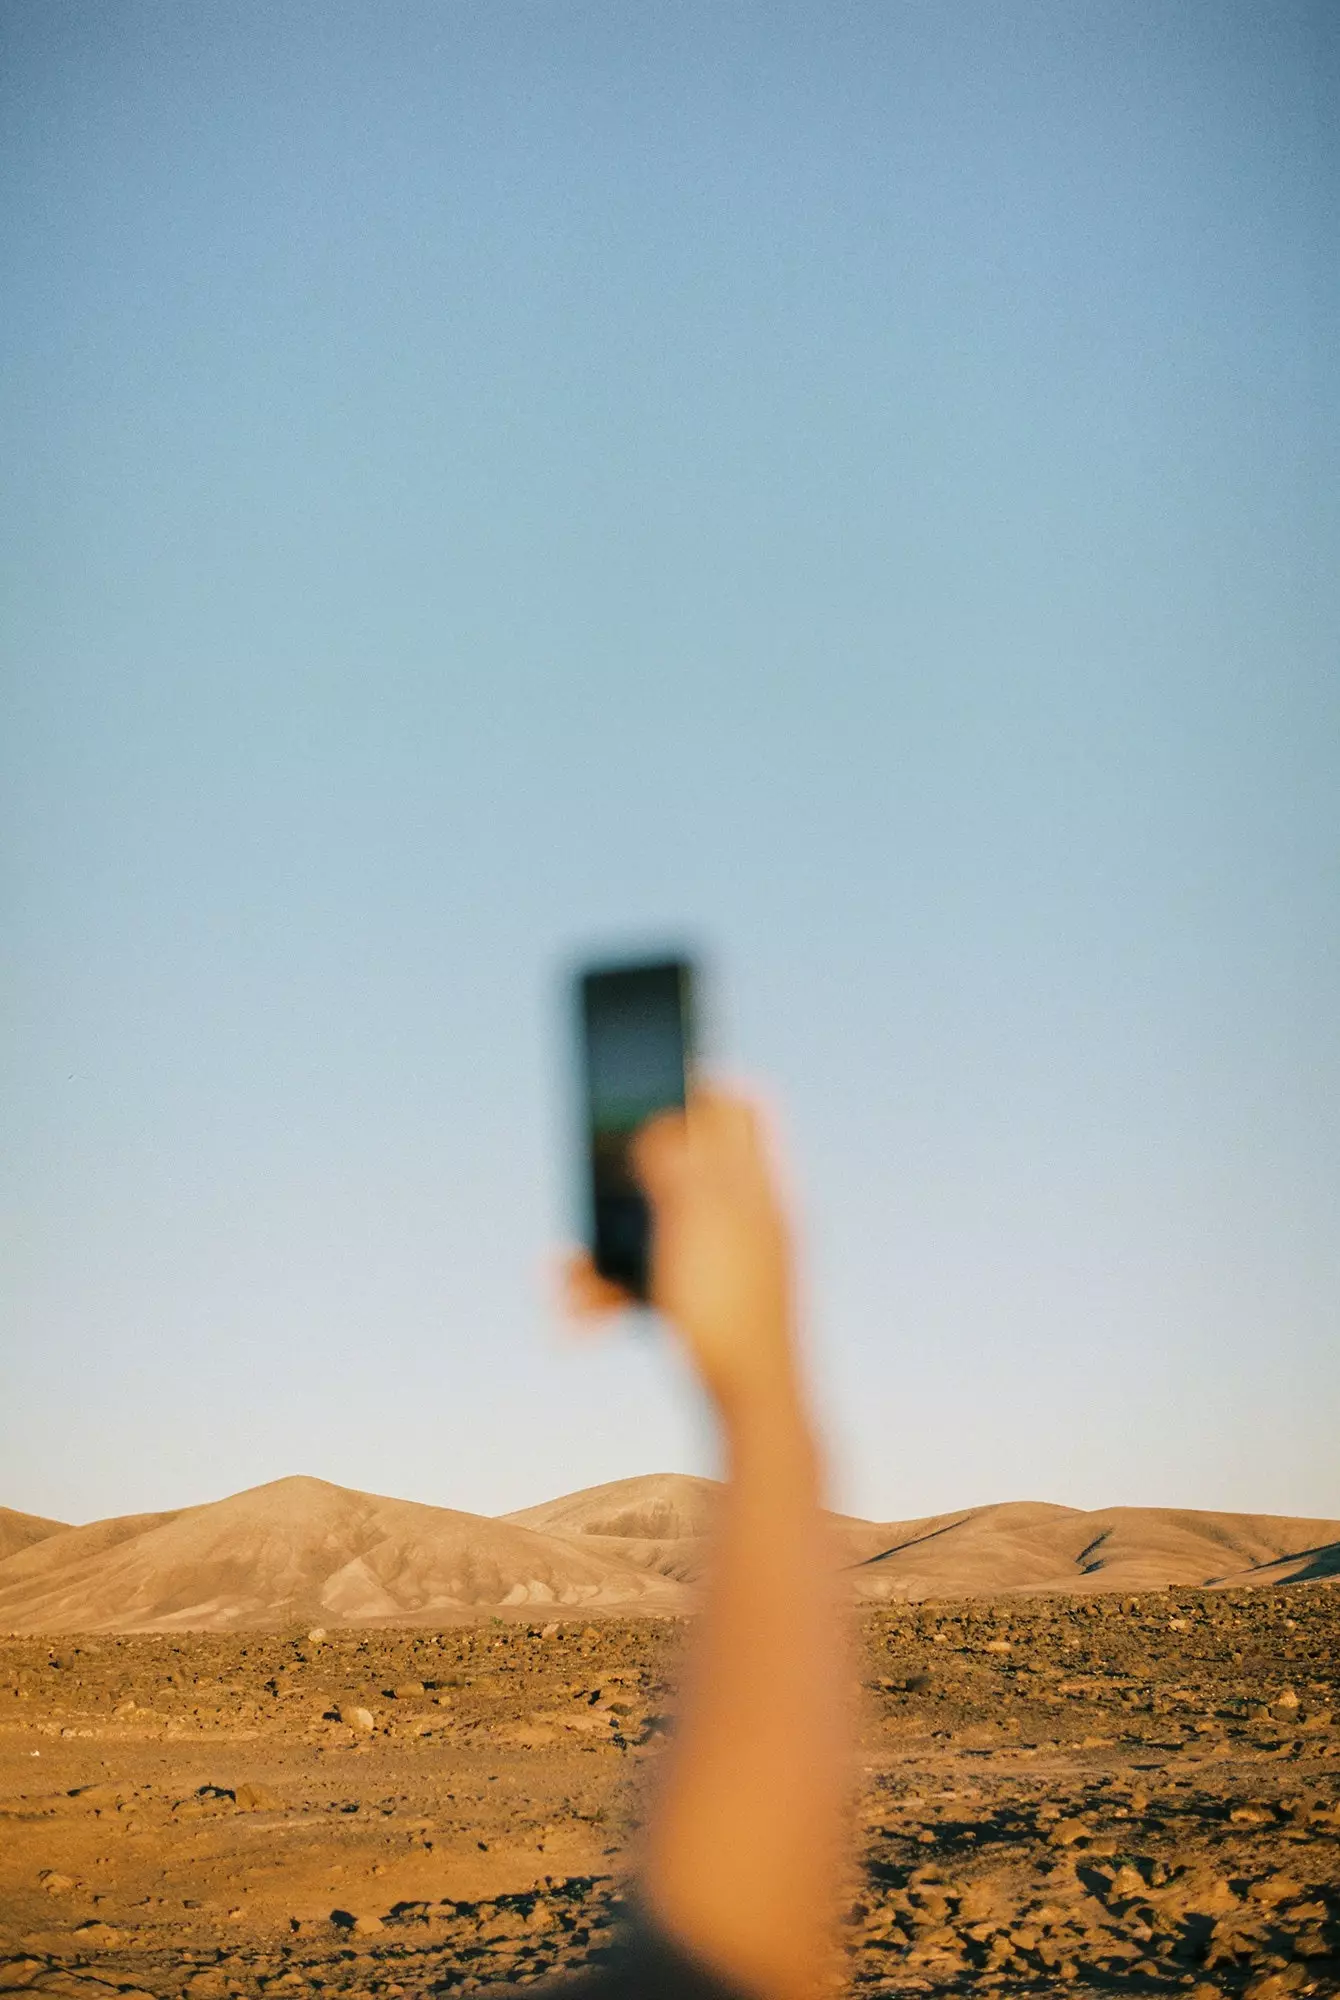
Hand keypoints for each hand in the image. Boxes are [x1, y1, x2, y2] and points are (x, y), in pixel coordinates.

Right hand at [565, 1089, 799, 1426]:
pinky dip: (607, 1297)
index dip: (704, 1080)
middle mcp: (742, 1217)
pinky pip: (645, 1285)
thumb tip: (659, 1121)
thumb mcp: (699, 1215)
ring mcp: (719, 1261)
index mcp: (757, 1185)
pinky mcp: (698, 1303)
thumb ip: (678, 1158)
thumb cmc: (734, 1304)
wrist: (755, 1405)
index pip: (745, 1108)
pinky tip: (571, 1324)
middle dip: (618, 1178)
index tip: (659, 1064)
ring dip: (595, 1255)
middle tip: (586, 1165)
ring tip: (555, 1280)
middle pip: (678, 1168)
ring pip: (646, 1233)